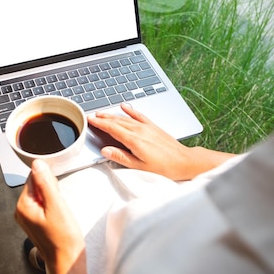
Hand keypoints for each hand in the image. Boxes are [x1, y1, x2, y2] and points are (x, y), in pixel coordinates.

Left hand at [14, 160, 84, 273]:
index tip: (56, 193)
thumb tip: (37, 164)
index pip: (34, 177)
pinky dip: (53, 206)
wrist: (67, 260)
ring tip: (59, 213)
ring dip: (53, 199)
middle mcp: (22, 211)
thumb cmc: (63, 239)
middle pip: (37, 185)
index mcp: (23, 205)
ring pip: (42, 195)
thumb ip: (46, 183)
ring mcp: (28, 217)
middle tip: (59, 206)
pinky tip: (58, 217)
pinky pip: (44, 204)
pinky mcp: (35, 221)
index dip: (49, 181)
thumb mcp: (57, 206)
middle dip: (51, 190)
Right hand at [88, 103, 232, 179]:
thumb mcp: (139, 166)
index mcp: (134, 140)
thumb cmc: (164, 167)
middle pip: (117, 121)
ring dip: (112, 114)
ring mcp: (147, 127)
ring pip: (126, 118)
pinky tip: (124, 106)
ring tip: (102, 113)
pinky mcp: (153, 126)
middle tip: (92, 115)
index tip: (90, 120)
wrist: (183, 161)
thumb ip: (121, 157)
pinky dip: (130, 110)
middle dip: (103, 117)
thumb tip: (105, 151)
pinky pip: (139, 115)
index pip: (112, 129)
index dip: (100, 124)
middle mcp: (140, 130)